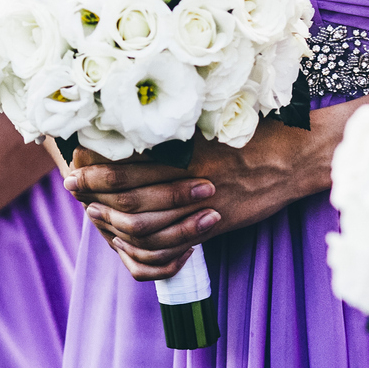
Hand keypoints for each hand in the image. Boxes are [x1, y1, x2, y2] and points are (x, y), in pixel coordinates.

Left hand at [66, 124, 317, 281]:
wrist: (296, 157)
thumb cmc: (257, 131)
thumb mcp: (212, 123)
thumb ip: (178, 133)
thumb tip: (141, 128)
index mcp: (188, 153)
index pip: (130, 166)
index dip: (99, 170)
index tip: (76, 165)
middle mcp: (191, 182)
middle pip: (131, 198)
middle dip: (97, 195)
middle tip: (73, 188)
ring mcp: (203, 209)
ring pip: (148, 225)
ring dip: (115, 221)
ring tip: (94, 213)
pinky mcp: (216, 227)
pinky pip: (174, 244)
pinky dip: (147, 244)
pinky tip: (130, 238)